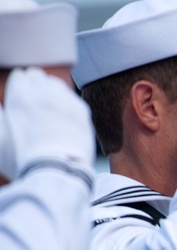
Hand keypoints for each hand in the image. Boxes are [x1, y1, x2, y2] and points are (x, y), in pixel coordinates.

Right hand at [1, 67, 94, 181]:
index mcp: (20, 96)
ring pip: (57, 85)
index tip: (20, 99)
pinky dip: (67, 104)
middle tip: (33, 104)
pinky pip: (73, 99)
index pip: (21, 76)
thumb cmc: (23, 159)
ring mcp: (66, 101)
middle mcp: (45, 93)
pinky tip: (63, 119)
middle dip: (34, 86)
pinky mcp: (83, 112)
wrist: (58, 172)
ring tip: (48, 111)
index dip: (20, 87)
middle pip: (39, 77)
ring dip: (51, 93)